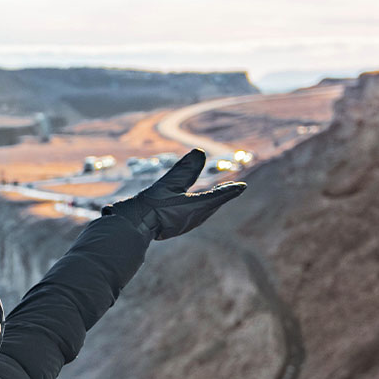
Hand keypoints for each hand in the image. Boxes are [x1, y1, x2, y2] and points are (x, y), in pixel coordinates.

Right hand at [102, 149, 245, 239]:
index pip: (218, 195)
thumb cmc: (151, 204)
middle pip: (214, 204)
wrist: (135, 225)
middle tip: (232, 188)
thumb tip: (200, 151)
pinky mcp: (177, 227)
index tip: (243, 186)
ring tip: (216, 195)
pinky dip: (201, 208)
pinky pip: (195, 216)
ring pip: (205, 211)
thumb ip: (184, 169)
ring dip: (212, 202)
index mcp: (196, 206)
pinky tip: (195, 207)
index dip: (230, 190)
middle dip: (223, 195)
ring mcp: (186, 224)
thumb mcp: (168, 183)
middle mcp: (195, 217)